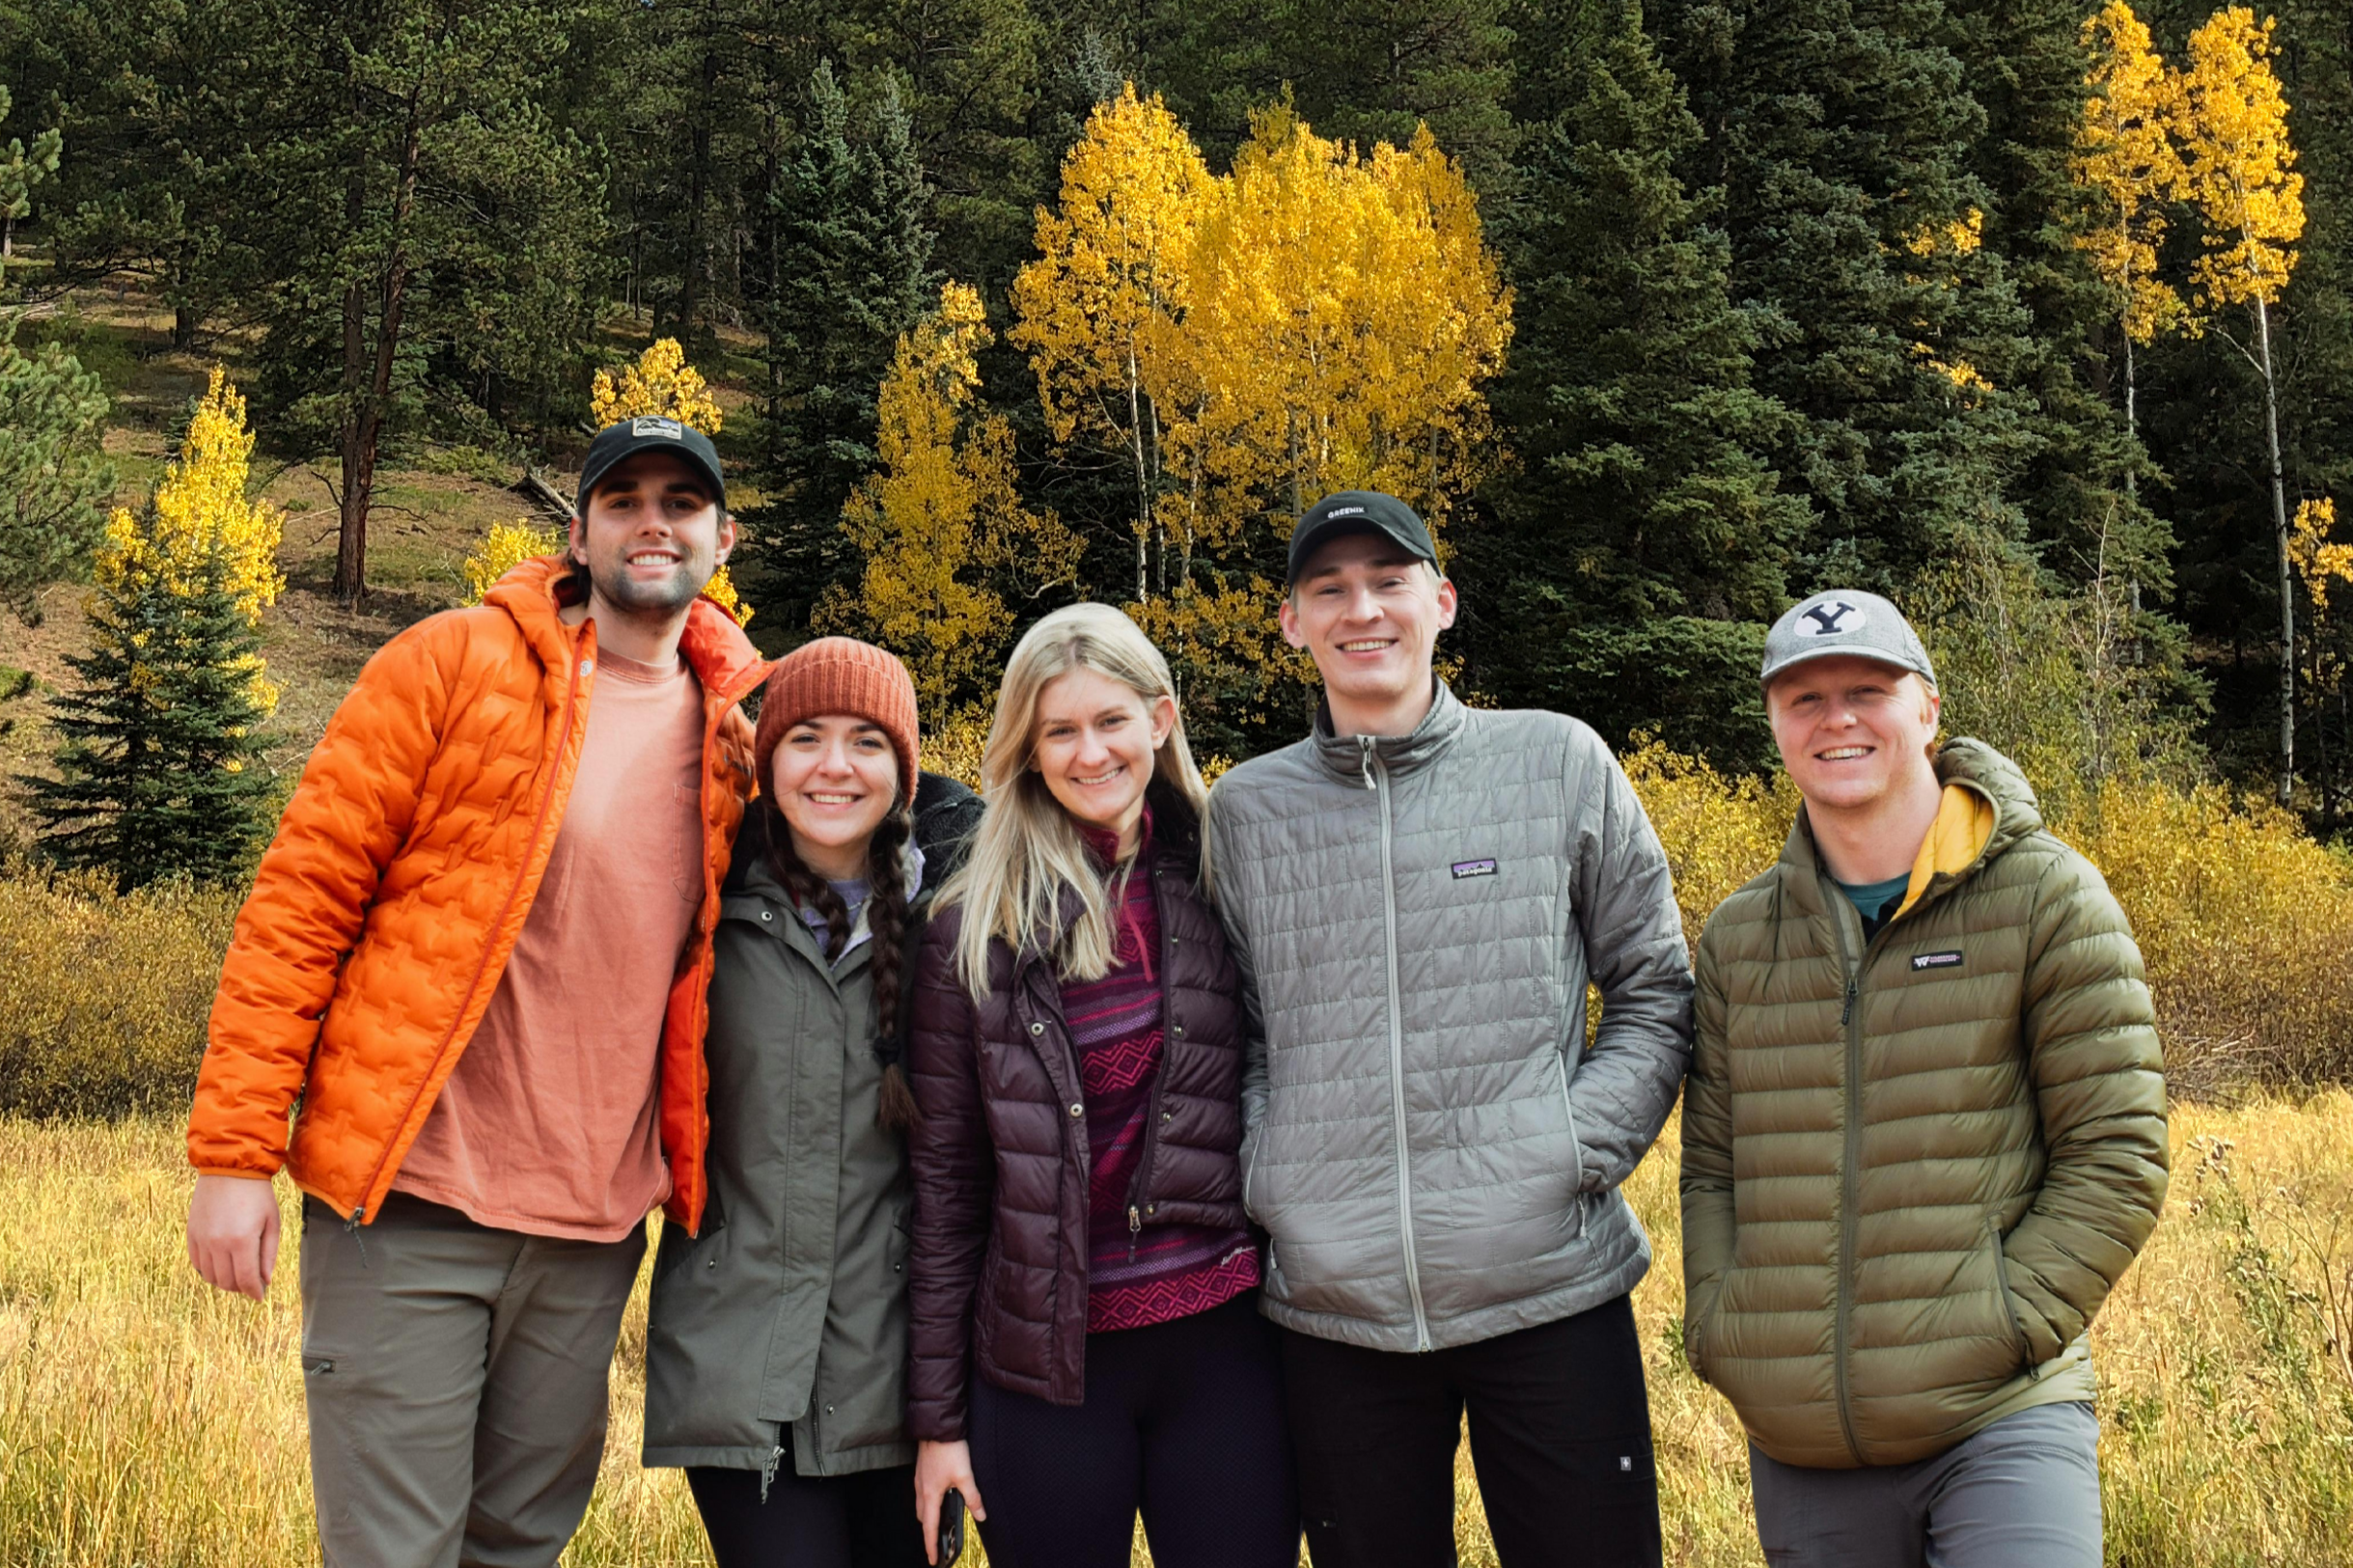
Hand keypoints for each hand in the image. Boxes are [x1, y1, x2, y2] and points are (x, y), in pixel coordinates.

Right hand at [187, 1172, 282, 1299]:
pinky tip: (221, 1264)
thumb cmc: (257, 1194)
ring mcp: (202, 1240)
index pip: (246, 1279)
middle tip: (251, 1283)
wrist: (229, 1169)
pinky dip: (209, 1270)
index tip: (260, 1297)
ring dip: (224, 1281)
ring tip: (237, 1274)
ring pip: (210, 1276)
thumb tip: (265, 1281)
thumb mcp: (271, 1222)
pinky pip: (197, 1264)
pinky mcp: (191, 1235)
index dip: (254, 1292)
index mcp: (241, 1241)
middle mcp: (218, 1244)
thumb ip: (268, 1254)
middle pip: (227, 1282)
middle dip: (241, 1287)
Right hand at [913, 1438, 984, 1564]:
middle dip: (930, 1531)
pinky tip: (940, 1496)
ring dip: (929, 1516)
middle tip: (939, 1541)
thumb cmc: (949, 1449)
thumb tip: (980, 1515)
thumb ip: (973, 1497)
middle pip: (924, 1518)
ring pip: (922, 1505)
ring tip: (941, 1521)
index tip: (933, 1560)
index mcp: (930, 1494)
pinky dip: (929, 1502)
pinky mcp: (922, 1470)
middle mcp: (921, 1489)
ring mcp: (920, 1479)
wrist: (937, 1426)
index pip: (930, 1527)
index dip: (931, 1545)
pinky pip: (922, 1493)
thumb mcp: (965, 1475)